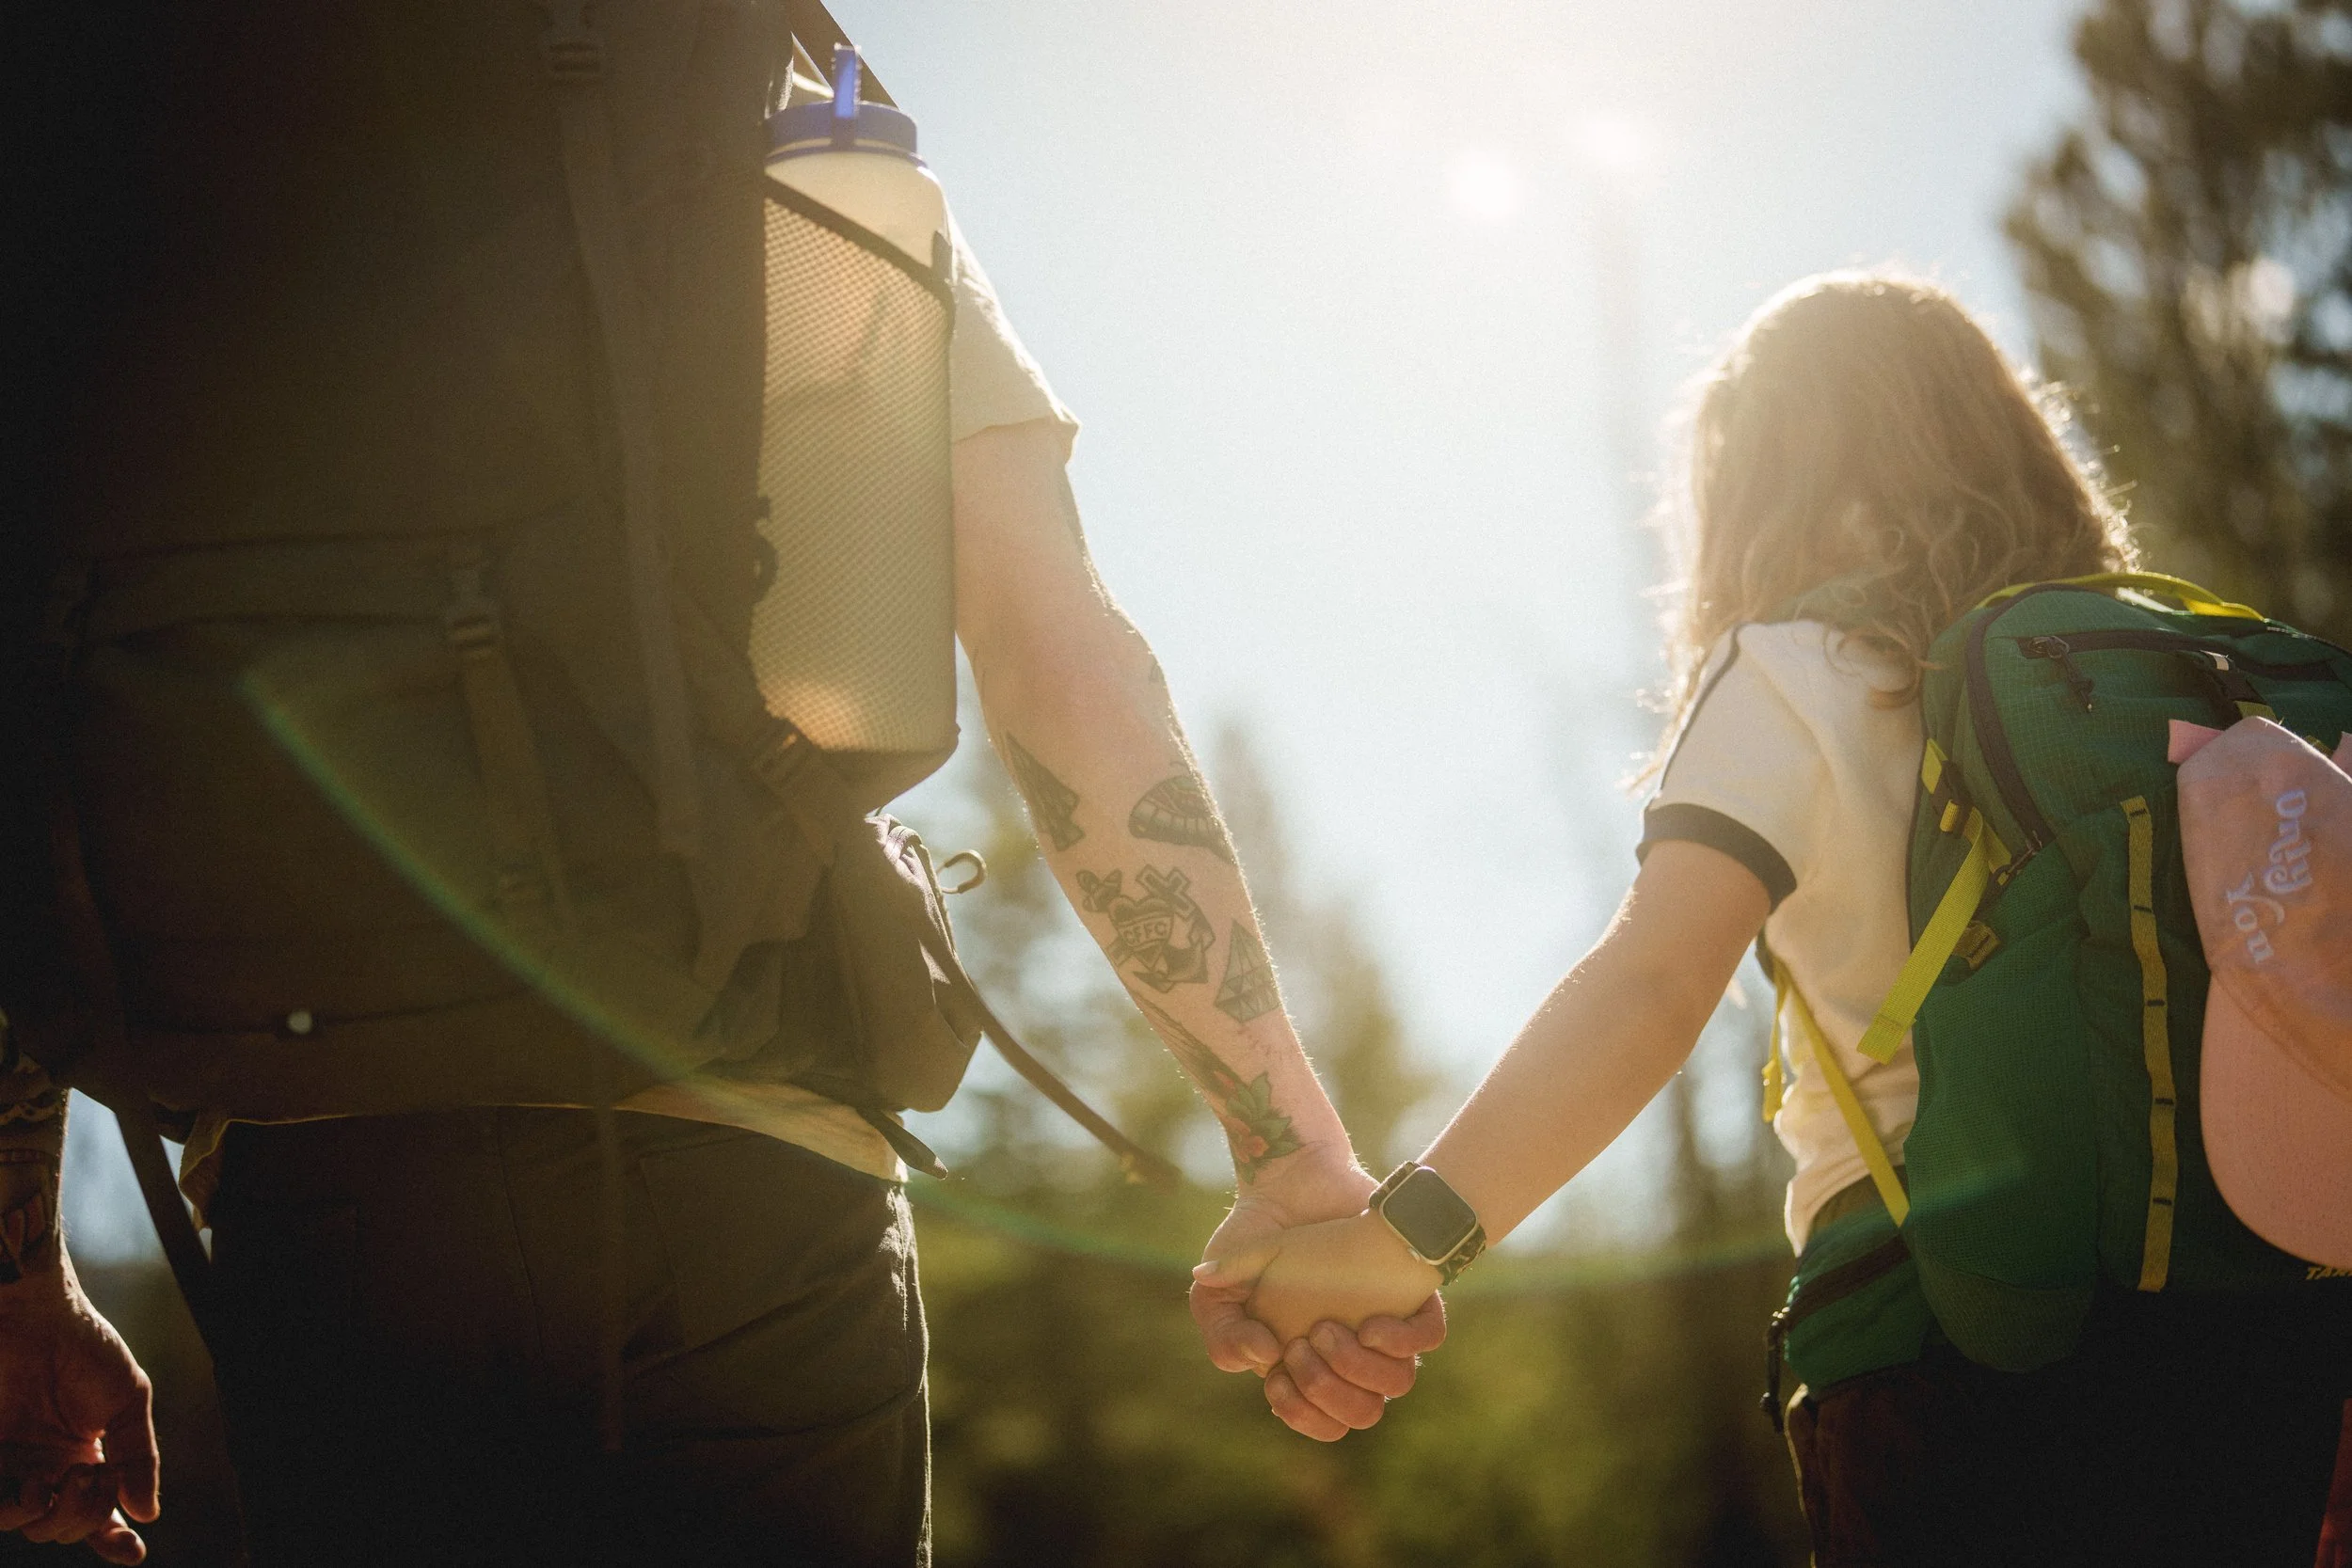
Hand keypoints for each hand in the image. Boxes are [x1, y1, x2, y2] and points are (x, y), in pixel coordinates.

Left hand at [0, 1265, 158, 1563]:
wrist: (34, 1317)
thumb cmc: (86, 1348)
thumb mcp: (129, 1399)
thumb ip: (139, 1457)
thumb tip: (146, 1513)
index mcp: (87, 1455)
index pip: (99, 1512)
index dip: (114, 1540)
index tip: (132, 1553)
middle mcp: (49, 1468)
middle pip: (67, 1526)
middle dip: (87, 1514)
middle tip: (98, 1474)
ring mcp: (14, 1466)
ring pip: (31, 1526)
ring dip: (54, 1515)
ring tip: (62, 1477)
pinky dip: (14, 1510)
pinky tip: (34, 1486)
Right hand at [1191, 1170, 1447, 1440]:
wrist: (1293, 1180)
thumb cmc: (1255, 1237)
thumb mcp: (1218, 1290)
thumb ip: (1223, 1334)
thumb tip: (1262, 1359)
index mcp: (1312, 1362)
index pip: (1324, 1423)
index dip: (1304, 1414)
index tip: (1279, 1379)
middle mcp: (1354, 1352)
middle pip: (1362, 1413)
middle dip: (1328, 1391)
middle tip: (1302, 1345)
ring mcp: (1386, 1325)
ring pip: (1398, 1383)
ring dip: (1359, 1368)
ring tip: (1327, 1328)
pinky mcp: (1412, 1294)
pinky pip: (1428, 1338)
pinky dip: (1400, 1339)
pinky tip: (1369, 1322)